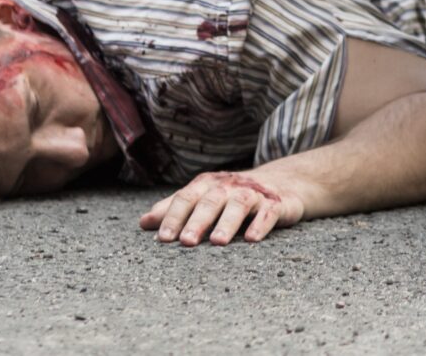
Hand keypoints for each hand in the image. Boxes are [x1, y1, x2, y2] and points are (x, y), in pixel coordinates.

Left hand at [140, 168, 306, 246]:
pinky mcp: (276, 203)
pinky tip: (252, 239)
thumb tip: (143, 223)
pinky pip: (268, 213)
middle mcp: (229, 185)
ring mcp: (254, 193)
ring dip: (227, 223)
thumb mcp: (204, 196)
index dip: (173, 217)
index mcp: (208, 184)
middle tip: (186, 242)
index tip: (162, 238)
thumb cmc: (233, 194)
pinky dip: (260, 224)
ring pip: (238, 205)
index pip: (186, 198)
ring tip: (217, 242)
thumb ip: (175, 208)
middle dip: (197, 221)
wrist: (283, 183)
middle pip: (210, 201)